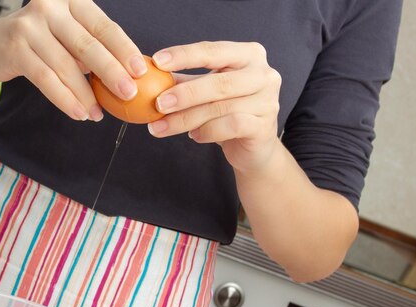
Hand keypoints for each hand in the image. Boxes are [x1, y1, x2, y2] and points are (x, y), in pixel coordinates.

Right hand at [0, 0, 146, 120]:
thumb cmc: (39, 41)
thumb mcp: (67, 35)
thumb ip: (91, 48)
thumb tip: (127, 76)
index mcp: (71, 1)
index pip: (104, 27)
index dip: (124, 50)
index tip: (140, 71)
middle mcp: (50, 7)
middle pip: (88, 46)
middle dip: (111, 73)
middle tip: (128, 94)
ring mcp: (30, 26)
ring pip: (67, 67)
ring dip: (85, 95)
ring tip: (98, 114)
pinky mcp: (15, 48)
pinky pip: (46, 79)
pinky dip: (64, 99)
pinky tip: (78, 113)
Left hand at [147, 41, 281, 174]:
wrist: (254, 147)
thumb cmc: (227, 113)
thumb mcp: (205, 92)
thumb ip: (182, 82)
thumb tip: (147, 74)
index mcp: (248, 55)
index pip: (212, 50)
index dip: (184, 55)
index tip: (157, 61)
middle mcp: (263, 74)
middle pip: (218, 82)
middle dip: (184, 94)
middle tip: (158, 104)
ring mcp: (267, 101)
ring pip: (220, 108)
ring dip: (186, 119)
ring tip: (163, 127)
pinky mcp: (264, 127)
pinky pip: (230, 126)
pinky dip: (207, 132)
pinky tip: (193, 136)